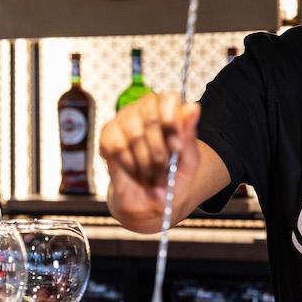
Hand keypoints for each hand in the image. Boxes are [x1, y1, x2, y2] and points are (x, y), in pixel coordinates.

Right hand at [99, 92, 200, 228]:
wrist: (150, 203)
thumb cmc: (172, 179)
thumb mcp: (189, 162)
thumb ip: (190, 135)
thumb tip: (193, 107)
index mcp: (169, 112)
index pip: (168, 98)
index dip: (172, 121)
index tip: (176, 147)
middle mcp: (145, 110)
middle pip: (151, 115)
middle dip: (159, 148)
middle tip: (163, 167)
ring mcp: (124, 120)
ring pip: (134, 132)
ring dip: (145, 160)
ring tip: (150, 173)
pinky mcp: (107, 134)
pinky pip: (116, 145)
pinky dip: (128, 163)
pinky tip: (133, 170)